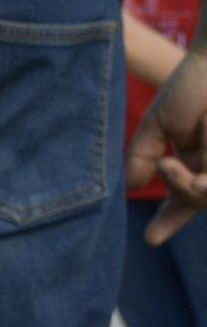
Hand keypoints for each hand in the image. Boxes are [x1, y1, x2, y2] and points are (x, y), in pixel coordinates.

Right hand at [130, 50, 206, 242]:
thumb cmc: (193, 86)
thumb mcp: (157, 125)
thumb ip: (141, 157)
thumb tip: (127, 189)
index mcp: (194, 159)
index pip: (182, 198)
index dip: (169, 220)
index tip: (151, 239)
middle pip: (198, 202)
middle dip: (181, 193)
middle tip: (165, 166)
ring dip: (190, 186)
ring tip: (174, 159)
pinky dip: (204, 175)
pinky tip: (203, 136)